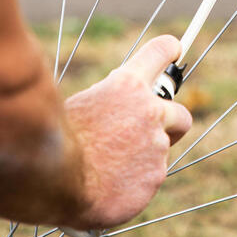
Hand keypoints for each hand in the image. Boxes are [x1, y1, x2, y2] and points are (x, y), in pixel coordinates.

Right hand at [64, 35, 192, 229]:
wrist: (55, 179)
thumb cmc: (58, 139)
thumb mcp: (82, 103)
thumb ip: (111, 100)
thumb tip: (120, 104)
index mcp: (128, 85)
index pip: (160, 52)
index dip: (168, 50)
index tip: (174, 50)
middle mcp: (150, 112)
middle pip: (181, 115)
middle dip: (170, 125)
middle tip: (149, 134)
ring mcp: (156, 147)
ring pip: (158, 153)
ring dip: (140, 159)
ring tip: (106, 167)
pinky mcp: (155, 177)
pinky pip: (148, 180)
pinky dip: (133, 183)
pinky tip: (108, 186)